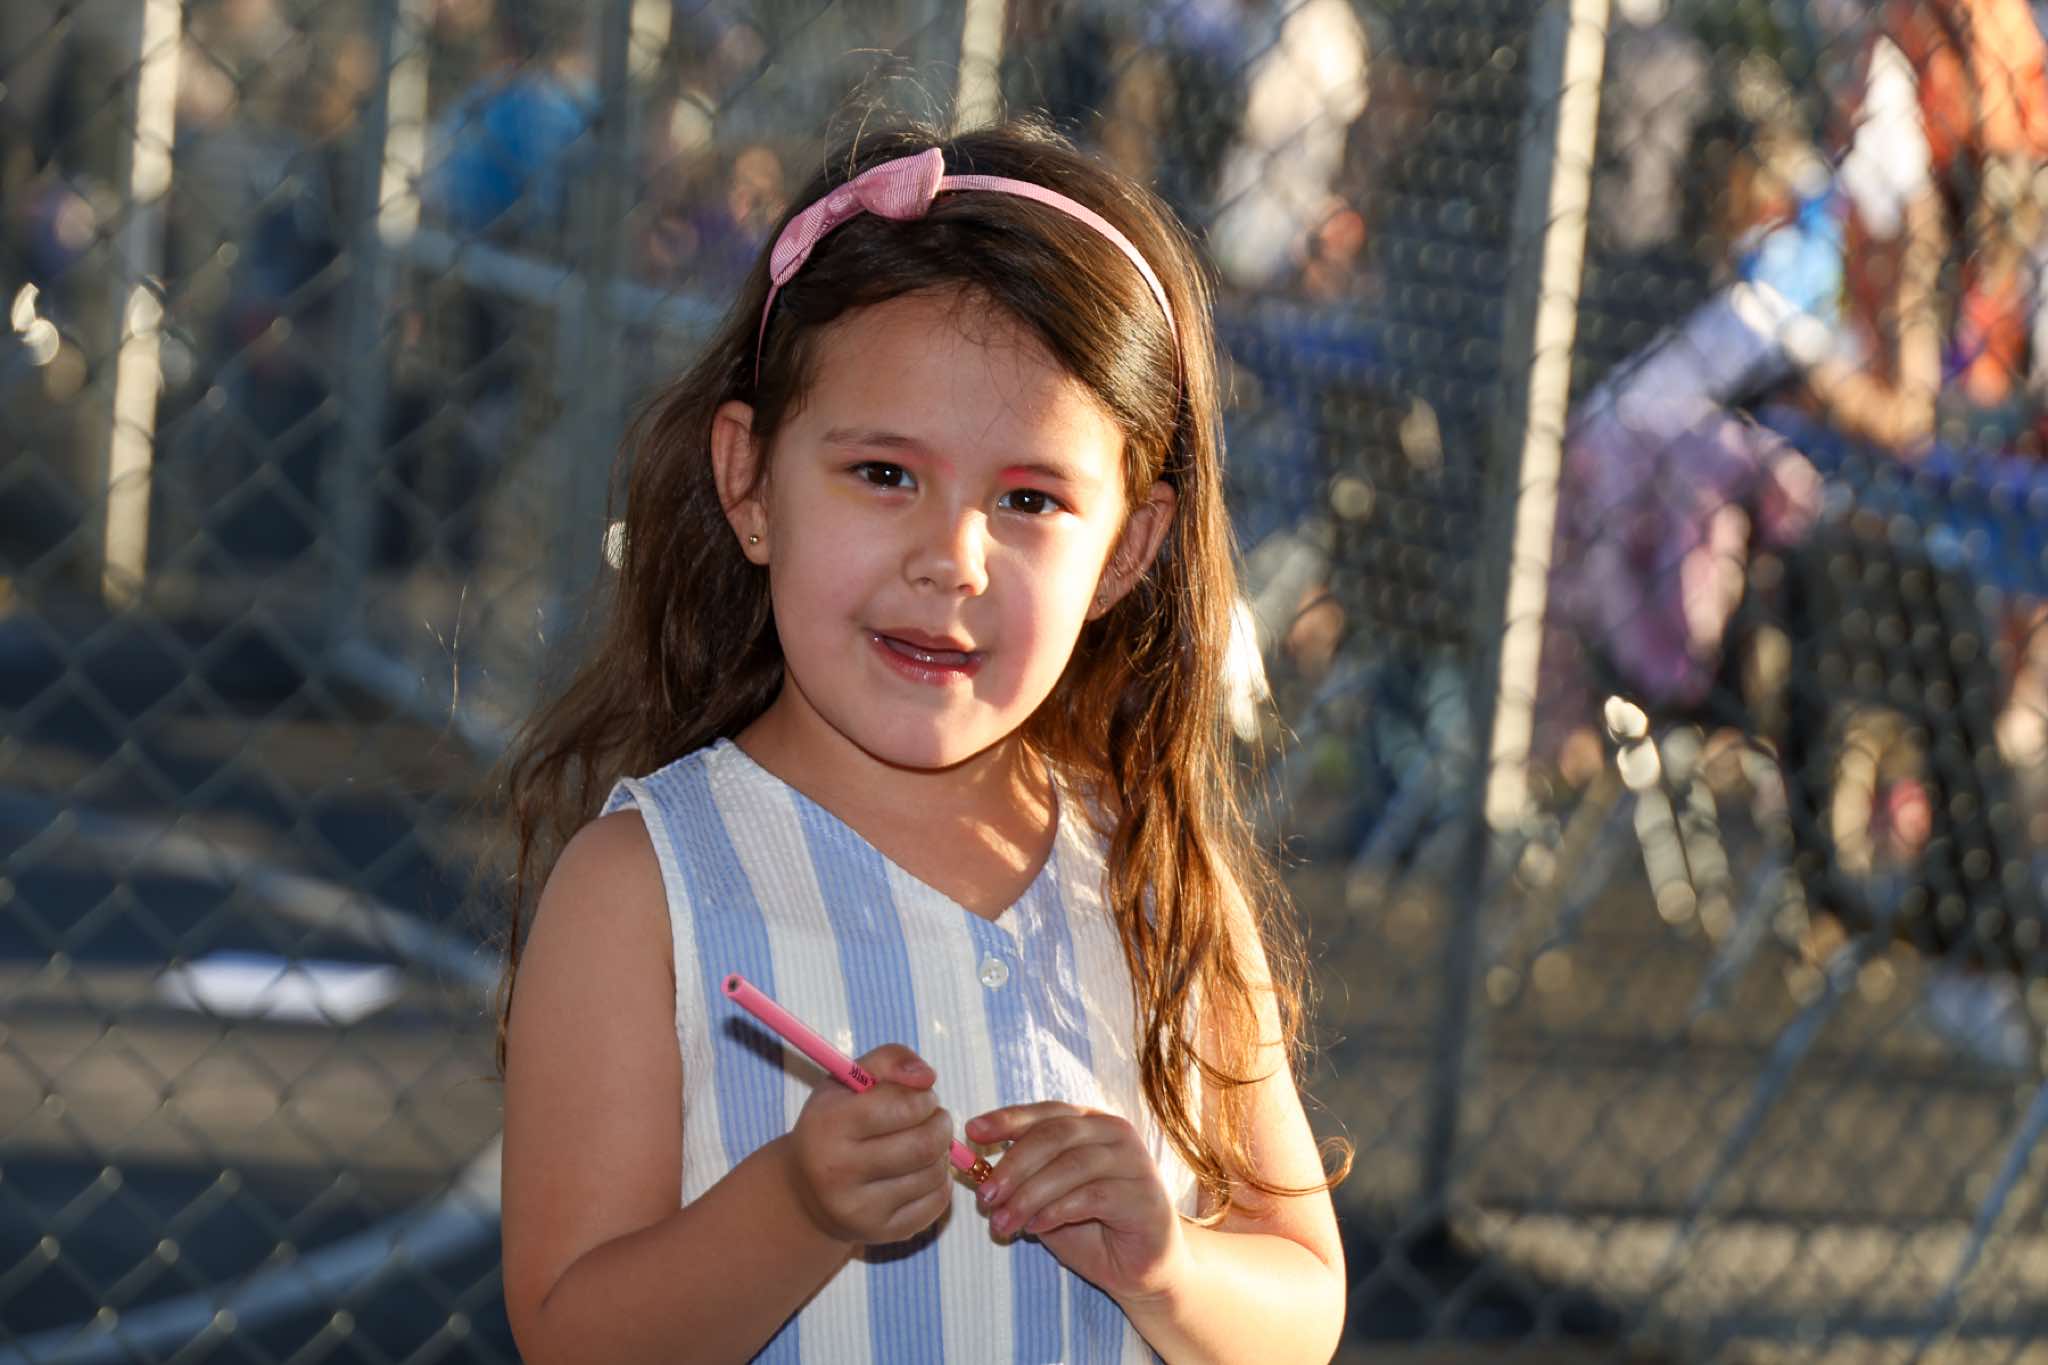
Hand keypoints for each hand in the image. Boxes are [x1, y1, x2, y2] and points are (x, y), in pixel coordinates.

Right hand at [785, 1044, 955, 1246]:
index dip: (923, 1098)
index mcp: (828, 1126)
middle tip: (934, 1118)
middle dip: (941, 1125)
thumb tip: (927, 1077)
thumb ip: (889, 1060)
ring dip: (942, 1152)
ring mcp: (860, 1209)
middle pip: (923, 1145)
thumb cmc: (833, 1125)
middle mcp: (839, 1172)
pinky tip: (921, 1171)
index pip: (901, 1107)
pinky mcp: (881, 1234)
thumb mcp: (847, 1081)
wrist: (806, 1193)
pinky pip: (936, 1203)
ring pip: (933, 1174)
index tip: (921, 1097)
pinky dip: (939, 1182)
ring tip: (925, 1143)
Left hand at [965, 1103, 1188, 1303]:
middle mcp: (1116, 1133)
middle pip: (1055, 1135)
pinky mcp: (1144, 1196)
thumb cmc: (1090, 1228)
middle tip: (985, 1196)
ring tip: (1003, 1222)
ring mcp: (1134, 1162)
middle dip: (1013, 1165)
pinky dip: (1056, 1210)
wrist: (1140, 1270)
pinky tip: (1035, 1227)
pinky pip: (1092, 1196)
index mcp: (1091, 1123)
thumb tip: (971, 1165)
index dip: (1007, 1119)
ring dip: (1029, 1195)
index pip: (1046, 1112)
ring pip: (1071, 1166)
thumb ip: (1018, 1178)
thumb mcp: (1045, 1198)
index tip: (972, 1132)